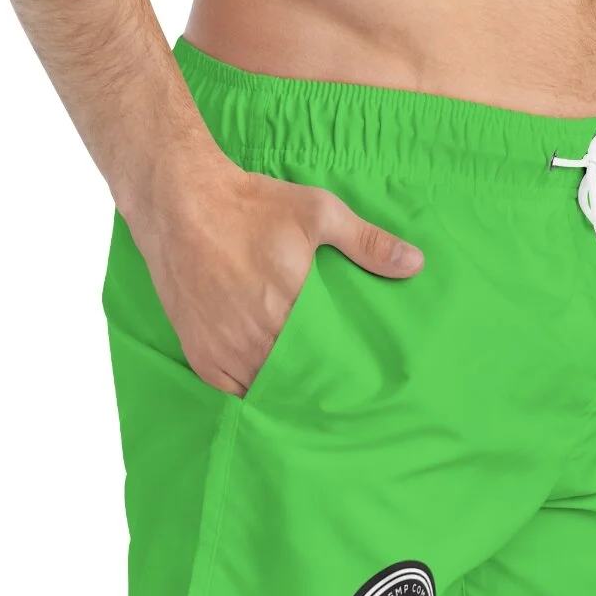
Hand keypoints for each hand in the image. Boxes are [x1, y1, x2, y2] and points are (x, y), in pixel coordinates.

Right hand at [125, 138, 423, 394]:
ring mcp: (225, 348)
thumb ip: (367, 243)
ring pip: (267, 389)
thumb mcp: (318, 213)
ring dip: (286, 389)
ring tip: (309, 391)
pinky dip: (251, 391)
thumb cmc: (251, 206)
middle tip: (342, 392)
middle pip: (300, 379)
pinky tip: (270, 385)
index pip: (331, 360)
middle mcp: (257, 336)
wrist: (179, 203)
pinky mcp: (201, 354)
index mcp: (291, 306)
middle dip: (319, 384)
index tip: (363, 379)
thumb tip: (416, 263)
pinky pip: (233, 391)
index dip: (346, 372)